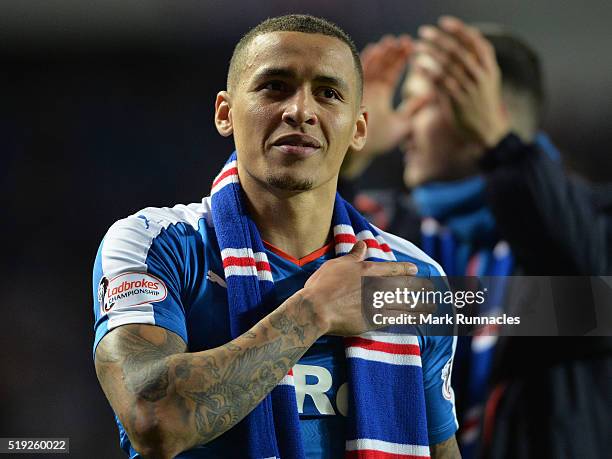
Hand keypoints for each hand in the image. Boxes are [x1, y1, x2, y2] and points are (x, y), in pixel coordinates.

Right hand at [301, 241, 421, 335]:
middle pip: (402, 287)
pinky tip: (418, 320)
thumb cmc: (323, 284)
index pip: (391, 268)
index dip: (404, 269)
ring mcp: (377, 305)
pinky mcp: (374, 321)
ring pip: (404, 304)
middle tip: (429, 289)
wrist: (316, 309)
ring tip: (430, 306)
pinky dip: (410, 319)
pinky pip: (397, 320)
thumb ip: (353, 255)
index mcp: (368, 271)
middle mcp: (377, 287)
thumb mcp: (337, 264)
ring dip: (419, 305)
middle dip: (417, 288)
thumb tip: (363, 243)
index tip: (415, 269)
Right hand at [342, 35, 430, 178]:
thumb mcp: (402, 124)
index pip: (392, 74)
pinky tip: (376, 49)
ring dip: (381, 54)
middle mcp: (370, 91)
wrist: (359, 152)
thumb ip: (414, 109)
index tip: (411, 48)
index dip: (400, 61)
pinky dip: (366, 62)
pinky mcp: (353, 93)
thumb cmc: (379, 141)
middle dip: (392, 54)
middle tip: (404, 41)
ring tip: (392, 42)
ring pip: (371, 67)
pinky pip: (358, 74)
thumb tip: (431, 96)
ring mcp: (360, 91)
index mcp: (381, 97)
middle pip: (381, 67)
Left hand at [415, 16, 509, 150]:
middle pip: (457, 51)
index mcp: (490, 67)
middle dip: (438, 39)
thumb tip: (467, 36)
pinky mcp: (456, 103)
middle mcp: (481, 77)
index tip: (444, 22)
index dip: (459, 30)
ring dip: (429, 53)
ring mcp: (468, 90)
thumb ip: (479, 59)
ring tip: (416, 46)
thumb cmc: (483, 100)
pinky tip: (418, 65)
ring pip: (446, 66)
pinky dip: (428, 72)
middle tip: (423, 31)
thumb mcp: (489, 78)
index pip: (475, 42)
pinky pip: (439, 84)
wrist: (487, 130)